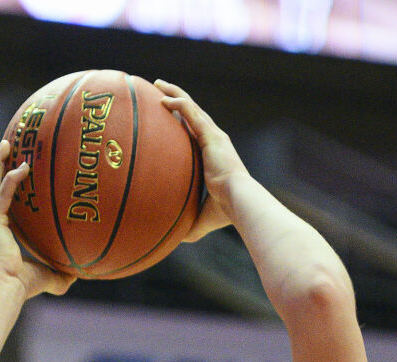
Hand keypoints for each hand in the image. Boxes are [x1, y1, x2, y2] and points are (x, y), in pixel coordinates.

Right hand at [0, 141, 72, 299]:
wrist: (6, 290)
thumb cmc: (21, 287)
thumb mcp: (46, 276)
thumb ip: (60, 273)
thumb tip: (80, 274)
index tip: (5, 167)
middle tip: (1, 147)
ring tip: (3, 144)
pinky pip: (3, 195)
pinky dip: (12, 180)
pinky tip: (24, 166)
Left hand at [153, 81, 243, 242]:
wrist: (239, 202)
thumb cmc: (226, 213)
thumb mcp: (203, 219)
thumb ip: (188, 225)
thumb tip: (172, 240)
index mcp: (214, 156)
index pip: (196, 134)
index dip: (183, 124)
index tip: (168, 119)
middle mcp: (215, 141)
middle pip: (192, 114)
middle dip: (177, 100)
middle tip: (160, 92)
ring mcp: (214, 135)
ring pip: (190, 106)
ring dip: (174, 93)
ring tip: (157, 85)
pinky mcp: (211, 134)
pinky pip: (191, 112)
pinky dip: (177, 103)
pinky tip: (162, 99)